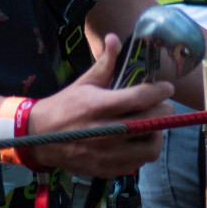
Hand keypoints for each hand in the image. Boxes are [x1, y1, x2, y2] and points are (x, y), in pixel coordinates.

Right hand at [21, 34, 175, 178]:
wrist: (39, 136)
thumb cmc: (65, 106)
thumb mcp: (84, 82)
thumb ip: (105, 63)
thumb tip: (114, 38)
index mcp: (99, 106)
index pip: (139, 98)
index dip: (159, 92)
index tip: (167, 88)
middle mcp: (104, 132)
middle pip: (150, 123)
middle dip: (163, 112)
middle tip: (163, 105)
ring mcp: (106, 154)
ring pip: (150, 148)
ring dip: (156, 134)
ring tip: (151, 125)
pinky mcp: (106, 170)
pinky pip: (138, 163)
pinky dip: (142, 150)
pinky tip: (137, 140)